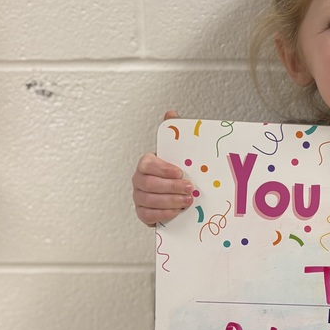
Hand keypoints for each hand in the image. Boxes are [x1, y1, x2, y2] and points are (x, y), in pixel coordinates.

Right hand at [132, 110, 193, 226]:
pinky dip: (164, 214)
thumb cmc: (175, 172)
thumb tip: (171, 113)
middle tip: (189, 188)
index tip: (180, 172)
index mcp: (146, 164)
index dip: (163, 169)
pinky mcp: (143, 213)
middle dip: (171, 187)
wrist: (176, 193)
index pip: (147, 164)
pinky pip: (148, 215)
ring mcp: (139, 197)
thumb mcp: (177, 152)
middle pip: (149, 184)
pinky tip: (177, 211)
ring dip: (171, 201)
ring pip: (149, 200)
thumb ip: (173, 132)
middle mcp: (139, 180)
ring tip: (187, 201)